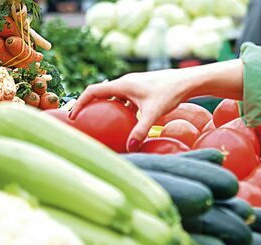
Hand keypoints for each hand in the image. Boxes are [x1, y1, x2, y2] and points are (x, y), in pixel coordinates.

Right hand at [70, 60, 243, 151]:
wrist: (187, 81)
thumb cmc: (170, 94)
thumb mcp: (153, 113)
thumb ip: (140, 130)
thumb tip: (129, 147)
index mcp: (122, 84)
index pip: (93, 91)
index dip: (80, 103)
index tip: (73, 117)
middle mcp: (125, 82)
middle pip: (101, 94)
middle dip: (90, 107)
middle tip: (83, 122)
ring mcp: (134, 85)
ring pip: (114, 97)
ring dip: (106, 109)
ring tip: (100, 125)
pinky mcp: (142, 90)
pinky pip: (125, 100)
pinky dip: (120, 111)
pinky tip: (125, 125)